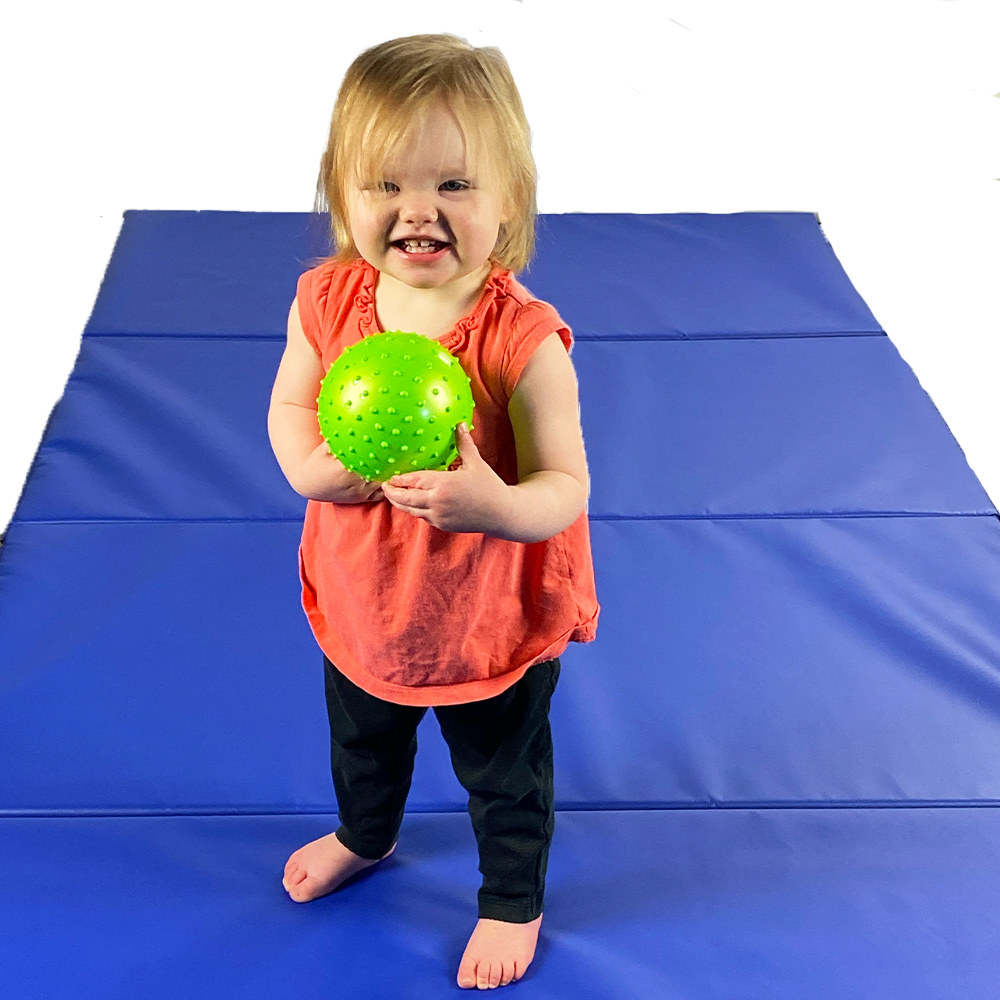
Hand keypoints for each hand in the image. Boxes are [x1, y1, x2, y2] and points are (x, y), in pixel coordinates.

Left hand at [381, 423, 511, 533]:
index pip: (413, 481)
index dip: (399, 480)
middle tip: (384, 487)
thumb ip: (464, 444)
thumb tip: (459, 424)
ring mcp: (439, 516)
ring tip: (393, 496)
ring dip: (401, 504)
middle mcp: (437, 502)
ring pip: (412, 511)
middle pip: (406, 499)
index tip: (389, 477)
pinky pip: (423, 518)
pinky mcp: (443, 525)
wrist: (502, 514)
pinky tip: (412, 505)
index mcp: (443, 484)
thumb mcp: (476, 463)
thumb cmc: (490, 487)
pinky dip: (415, 511)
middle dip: (392, 494)